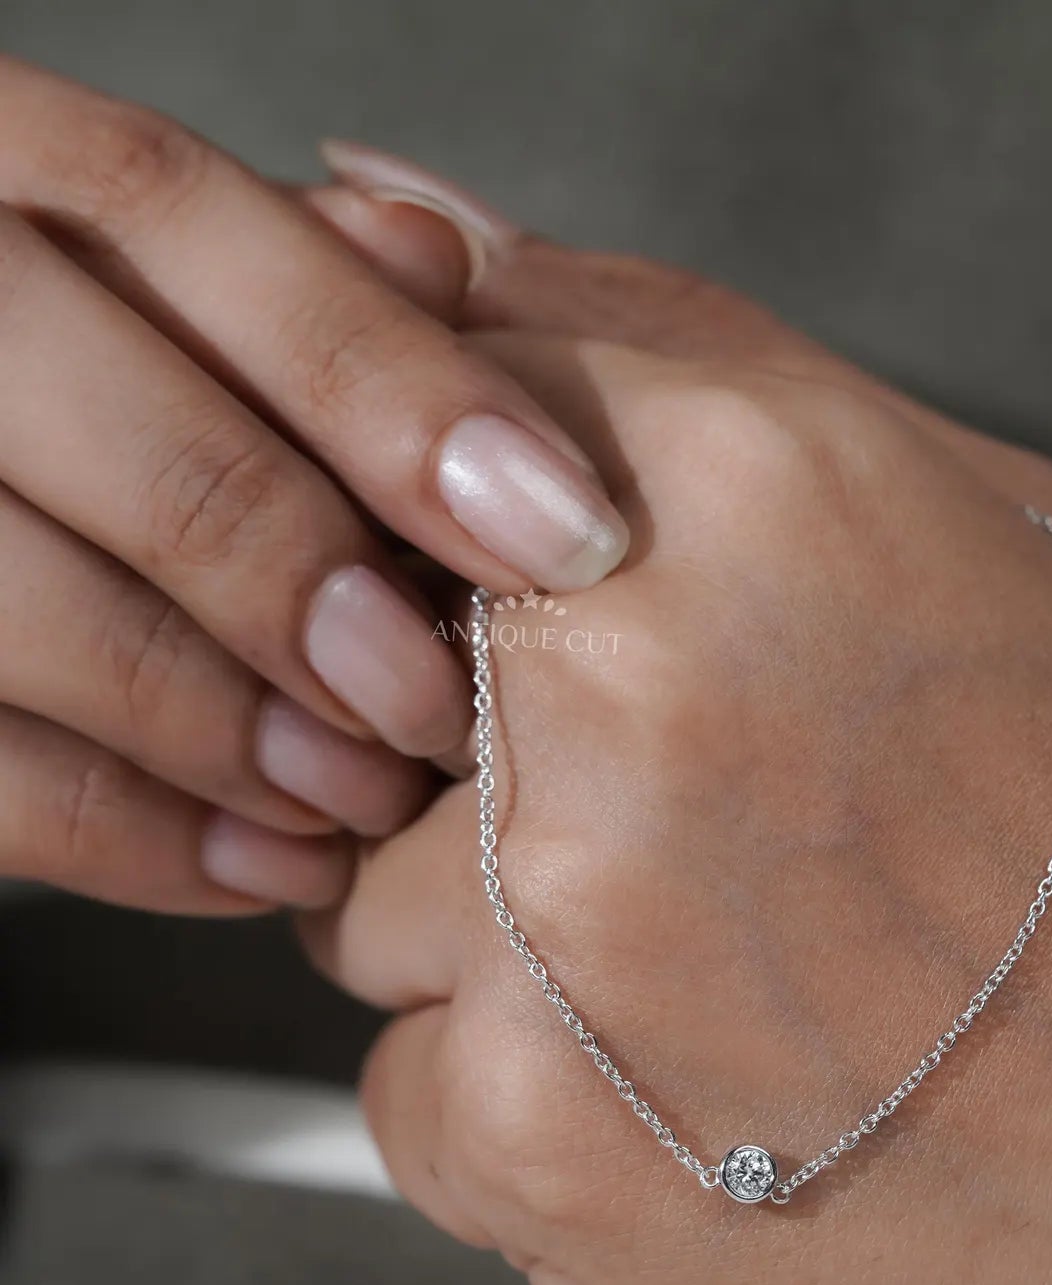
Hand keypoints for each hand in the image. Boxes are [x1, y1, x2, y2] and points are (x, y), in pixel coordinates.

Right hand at [0, 60, 629, 912]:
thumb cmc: (103, 385)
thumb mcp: (178, 281)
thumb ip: (302, 271)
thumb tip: (437, 259)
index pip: (186, 220)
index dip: (398, 392)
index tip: (569, 537)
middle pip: (139, 446)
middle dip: (316, 593)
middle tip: (433, 706)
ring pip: (35, 617)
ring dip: (237, 736)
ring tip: (363, 800)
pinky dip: (139, 839)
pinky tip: (270, 867)